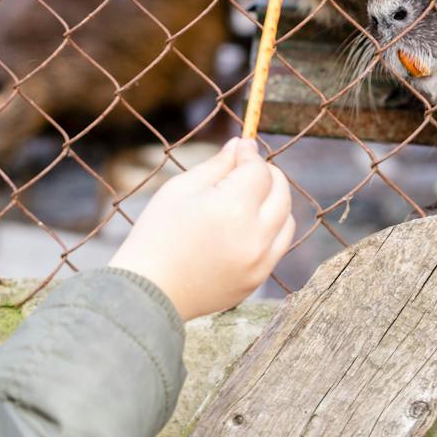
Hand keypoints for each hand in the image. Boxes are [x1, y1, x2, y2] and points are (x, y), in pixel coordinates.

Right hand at [110, 137, 294, 320]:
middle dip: (267, 174)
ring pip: (288, 220)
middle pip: (281, 192)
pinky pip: (278, 246)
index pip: (259, 170)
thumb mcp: (179, 190)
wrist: (149, 292)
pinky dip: (270, 230)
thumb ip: (216, 165)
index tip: (242, 146)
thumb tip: (240, 145)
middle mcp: (255, 236)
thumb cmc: (156, 235)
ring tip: (247, 198)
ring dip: (274, 202)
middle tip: (246, 169)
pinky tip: (244, 226)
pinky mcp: (257, 280)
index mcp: (232, 208)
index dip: (250, 154)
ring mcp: (260, 262)